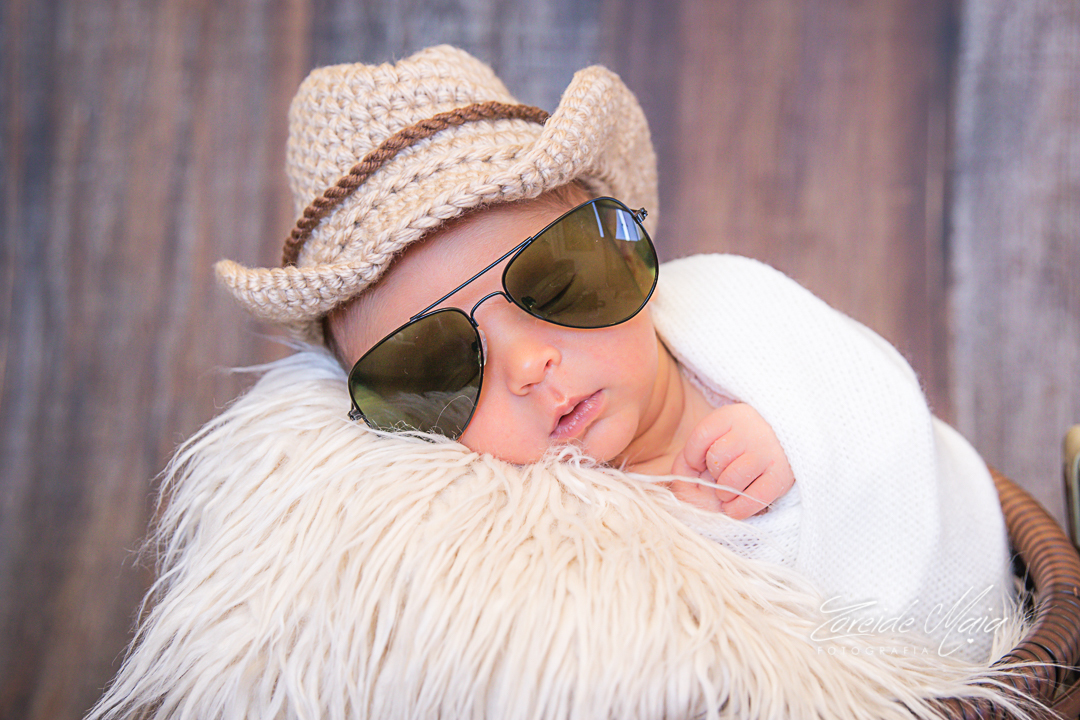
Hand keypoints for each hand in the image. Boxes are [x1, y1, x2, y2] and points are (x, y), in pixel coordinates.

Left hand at [670, 403, 794, 518]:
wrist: (791, 437)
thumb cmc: (744, 441)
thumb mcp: (720, 434)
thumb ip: (692, 453)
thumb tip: (681, 478)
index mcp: (732, 416)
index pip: (700, 436)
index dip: (692, 455)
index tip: (699, 462)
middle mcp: (752, 431)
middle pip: (715, 459)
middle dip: (712, 474)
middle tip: (722, 474)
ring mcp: (768, 453)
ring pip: (730, 481)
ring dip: (724, 492)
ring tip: (729, 489)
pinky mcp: (781, 476)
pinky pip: (751, 501)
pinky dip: (737, 509)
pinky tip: (735, 505)